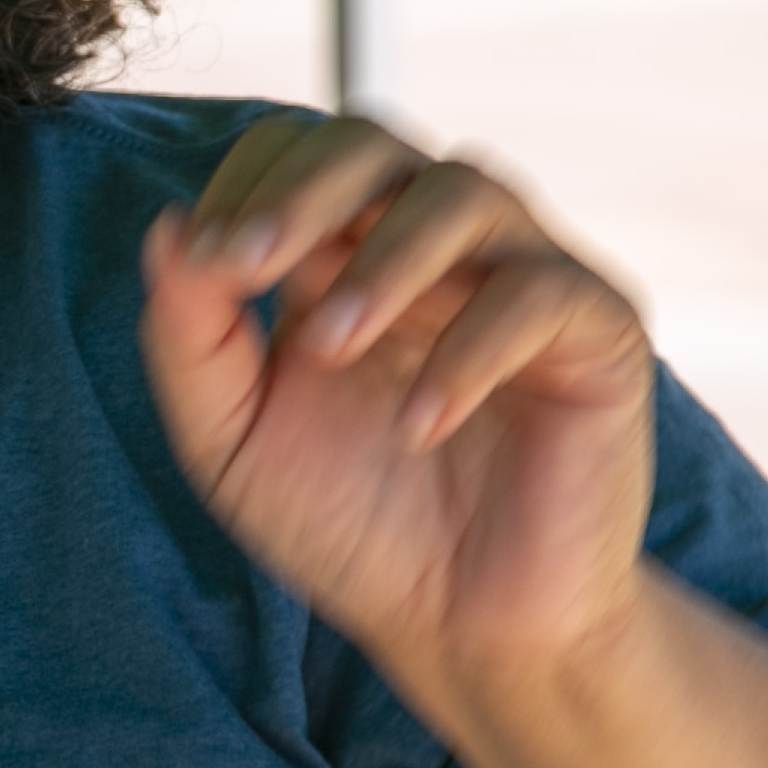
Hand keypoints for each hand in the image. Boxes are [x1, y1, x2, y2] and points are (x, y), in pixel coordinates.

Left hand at [138, 116, 654, 690]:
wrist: (461, 626)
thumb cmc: (347, 524)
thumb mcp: (231, 439)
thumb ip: (189, 339)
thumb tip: (168, 227)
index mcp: (343, 252)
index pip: (294, 154)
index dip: (247, 188)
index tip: (208, 266)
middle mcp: (436, 244)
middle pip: (374, 141)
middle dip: (304, 189)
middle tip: (249, 261)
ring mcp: (523, 274)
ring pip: (465, 191)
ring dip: (383, 258)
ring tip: (329, 348)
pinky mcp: (599, 332)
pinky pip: (541, 295)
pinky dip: (469, 348)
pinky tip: (418, 422)